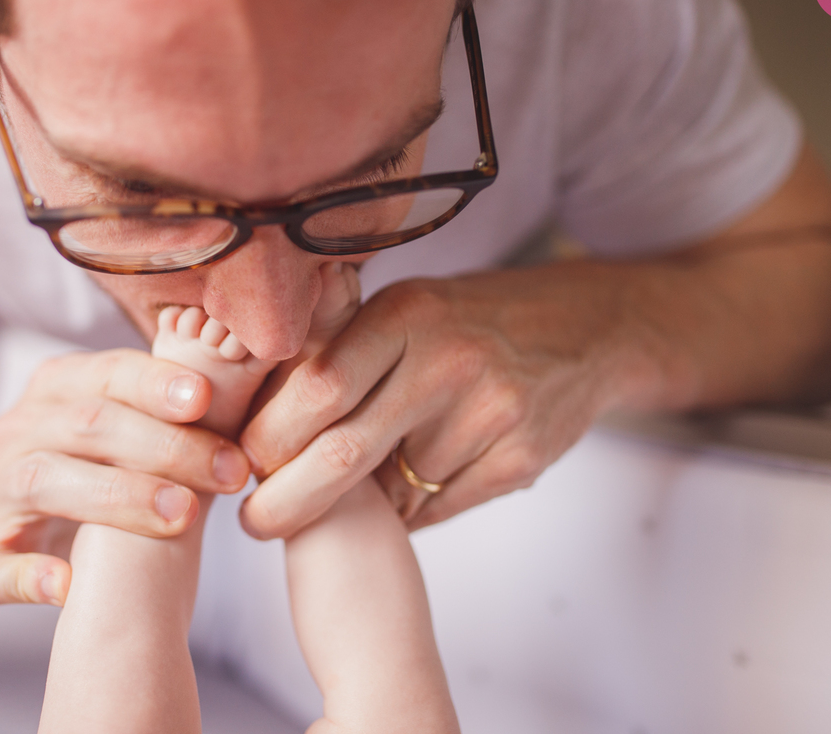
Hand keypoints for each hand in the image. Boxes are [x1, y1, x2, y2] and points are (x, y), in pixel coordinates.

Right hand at [0, 348, 251, 604]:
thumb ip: (174, 410)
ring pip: (43, 481)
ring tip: (182, 515)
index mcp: (57, 389)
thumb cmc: (94, 465)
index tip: (207, 398)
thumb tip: (249, 385)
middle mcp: (19, 431)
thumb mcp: (125, 426)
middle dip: (165, 446)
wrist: (5, 519)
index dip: (157, 382)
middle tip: (228, 473)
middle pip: (88, 424)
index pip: (109, 373)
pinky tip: (66, 586)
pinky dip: (26, 578)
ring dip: (117, 497)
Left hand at [238, 268, 648, 537]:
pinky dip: (408, 509)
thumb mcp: (408, 307)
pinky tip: (409, 485)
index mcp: (406, 314)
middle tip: (256, 522)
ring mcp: (491, 413)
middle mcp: (448, 361)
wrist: (587, 329)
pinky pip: (437, 507)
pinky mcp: (520, 459)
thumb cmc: (469, 322)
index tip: (244, 461)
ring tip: (361, 481)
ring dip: (361, 502)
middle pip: (343, 452)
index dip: (270, 434)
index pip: (318, 385)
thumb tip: (261, 420)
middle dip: (287, 499)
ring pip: (392, 490)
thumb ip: (343, 348)